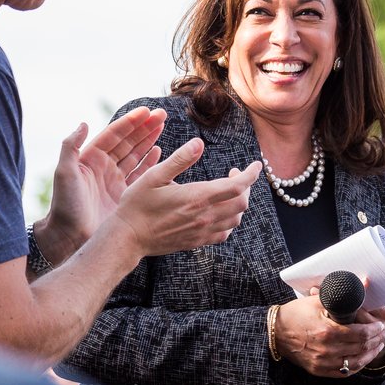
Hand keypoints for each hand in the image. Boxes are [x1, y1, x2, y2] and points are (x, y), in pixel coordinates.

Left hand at [34, 107, 165, 263]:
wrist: (70, 237)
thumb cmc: (65, 205)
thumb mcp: (65, 173)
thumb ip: (70, 147)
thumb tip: (83, 123)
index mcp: (91, 158)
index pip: (114, 134)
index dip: (130, 122)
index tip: (146, 111)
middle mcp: (104, 167)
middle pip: (128, 141)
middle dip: (144, 127)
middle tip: (162, 114)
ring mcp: (115, 181)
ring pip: (136, 155)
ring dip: (148, 140)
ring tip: (162, 126)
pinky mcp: (124, 195)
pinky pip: (140, 174)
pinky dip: (150, 162)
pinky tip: (159, 151)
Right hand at [113, 138, 259, 255]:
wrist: (128, 237)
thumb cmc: (137, 204)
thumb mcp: (153, 176)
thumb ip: (179, 159)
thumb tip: (199, 142)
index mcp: (197, 197)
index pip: (238, 186)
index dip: (251, 174)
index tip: (256, 165)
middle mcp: (204, 216)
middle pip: (242, 202)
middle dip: (245, 186)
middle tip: (235, 174)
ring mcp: (202, 231)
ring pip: (235, 219)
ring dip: (238, 203)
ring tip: (228, 191)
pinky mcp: (197, 241)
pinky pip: (224, 233)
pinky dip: (229, 220)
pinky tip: (219, 212)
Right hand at [275, 294, 384, 377]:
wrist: (276, 331)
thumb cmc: (297, 313)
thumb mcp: (319, 300)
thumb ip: (344, 293)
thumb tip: (365, 282)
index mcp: (328, 331)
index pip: (361, 334)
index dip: (374, 330)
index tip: (381, 325)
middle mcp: (327, 350)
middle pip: (361, 348)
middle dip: (376, 340)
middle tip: (384, 334)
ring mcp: (323, 363)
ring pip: (356, 363)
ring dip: (370, 354)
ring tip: (378, 345)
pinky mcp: (320, 370)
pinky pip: (345, 372)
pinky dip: (357, 365)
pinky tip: (363, 358)